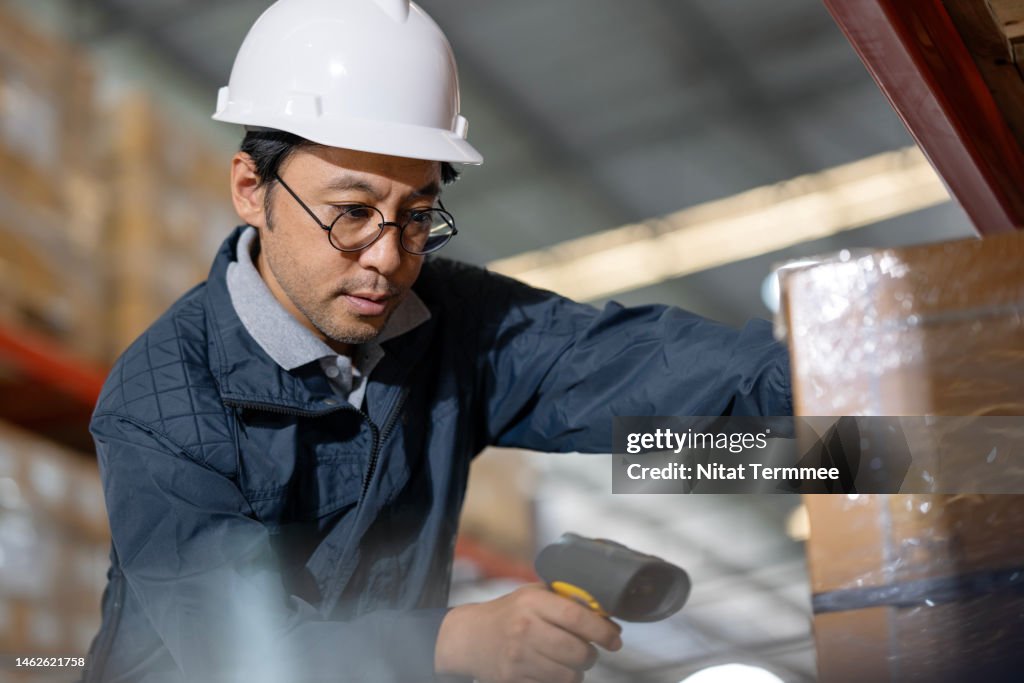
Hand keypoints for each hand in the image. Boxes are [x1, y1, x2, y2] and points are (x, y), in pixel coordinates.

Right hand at [435, 583, 621, 682]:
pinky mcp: (513, 679)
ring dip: (576, 671)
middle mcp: (525, 628)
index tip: (614, 639)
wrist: (470, 637)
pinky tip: (552, 670)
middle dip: (591, 654)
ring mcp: (518, 657)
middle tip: (588, 651)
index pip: (577, 617)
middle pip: (577, 651)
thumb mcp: (534, 595)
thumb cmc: (510, 613)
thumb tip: (608, 617)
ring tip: (568, 661)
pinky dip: (559, 681)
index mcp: (532, 602)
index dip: (602, 630)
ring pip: (568, 675)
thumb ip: (567, 600)